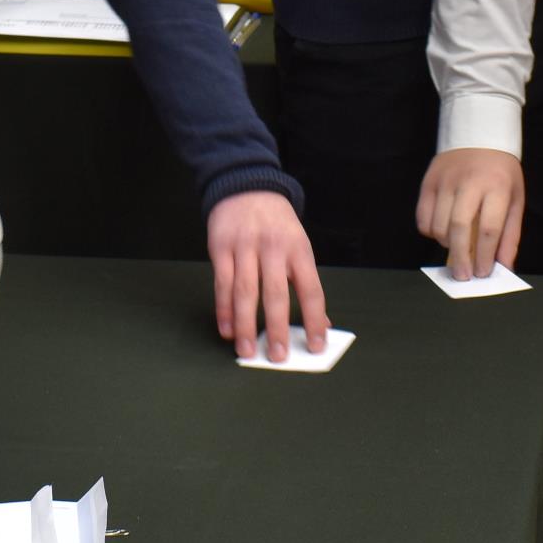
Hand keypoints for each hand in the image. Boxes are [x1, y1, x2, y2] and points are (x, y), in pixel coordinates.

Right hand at [207, 190, 327, 361]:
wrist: (246, 186)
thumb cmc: (277, 225)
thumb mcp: (299, 246)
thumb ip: (306, 284)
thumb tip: (321, 324)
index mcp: (299, 250)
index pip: (311, 290)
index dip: (314, 320)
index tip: (315, 346)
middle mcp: (273, 248)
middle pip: (276, 294)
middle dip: (277, 328)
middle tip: (277, 357)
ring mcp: (245, 247)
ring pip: (245, 292)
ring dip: (246, 325)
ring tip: (247, 351)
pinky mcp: (221, 247)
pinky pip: (222, 283)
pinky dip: (224, 309)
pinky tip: (227, 330)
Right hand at [416, 148, 524, 279]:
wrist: (479, 135)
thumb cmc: (501, 173)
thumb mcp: (515, 200)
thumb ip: (509, 234)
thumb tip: (503, 266)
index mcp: (497, 186)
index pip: (489, 228)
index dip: (485, 255)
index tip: (483, 273)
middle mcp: (469, 182)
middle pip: (459, 228)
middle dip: (461, 258)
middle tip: (463, 275)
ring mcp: (445, 180)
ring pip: (438, 225)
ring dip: (446, 244)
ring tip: (457, 248)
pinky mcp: (428, 181)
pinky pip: (423, 217)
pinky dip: (430, 232)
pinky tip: (442, 232)